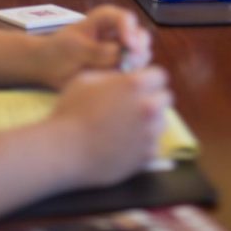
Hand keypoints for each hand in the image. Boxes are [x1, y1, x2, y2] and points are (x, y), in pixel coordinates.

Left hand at [35, 6, 151, 87]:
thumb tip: (121, 54)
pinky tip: (120, 82)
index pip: (124, 18)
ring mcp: (120, 52)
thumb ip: (96, 50)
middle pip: (139, 35)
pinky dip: (131, 77)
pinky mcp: (119, 69)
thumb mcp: (74, 48)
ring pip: (140, 55)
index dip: (130, 29)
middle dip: (139, 47)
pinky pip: (133, 73)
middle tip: (132, 61)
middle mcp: (116, 33)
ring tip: (124, 73)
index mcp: (105, 20)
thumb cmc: (59, 50)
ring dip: (137, 64)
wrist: (48, 68)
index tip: (129, 44)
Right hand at [49, 67, 170, 186]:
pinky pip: (154, 144)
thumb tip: (124, 77)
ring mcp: (150, 133)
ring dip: (151, 121)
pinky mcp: (147, 156)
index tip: (139, 86)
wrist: (64, 151)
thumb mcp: (87, 79)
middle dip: (153, 98)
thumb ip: (113, 75)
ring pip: (162, 122)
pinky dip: (145, 144)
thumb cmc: (71, 111)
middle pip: (165, 98)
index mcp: (136, 84)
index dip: (149, 79)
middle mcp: (148, 106)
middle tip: (134, 106)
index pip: (160, 75)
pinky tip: (127, 144)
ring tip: (129, 126)